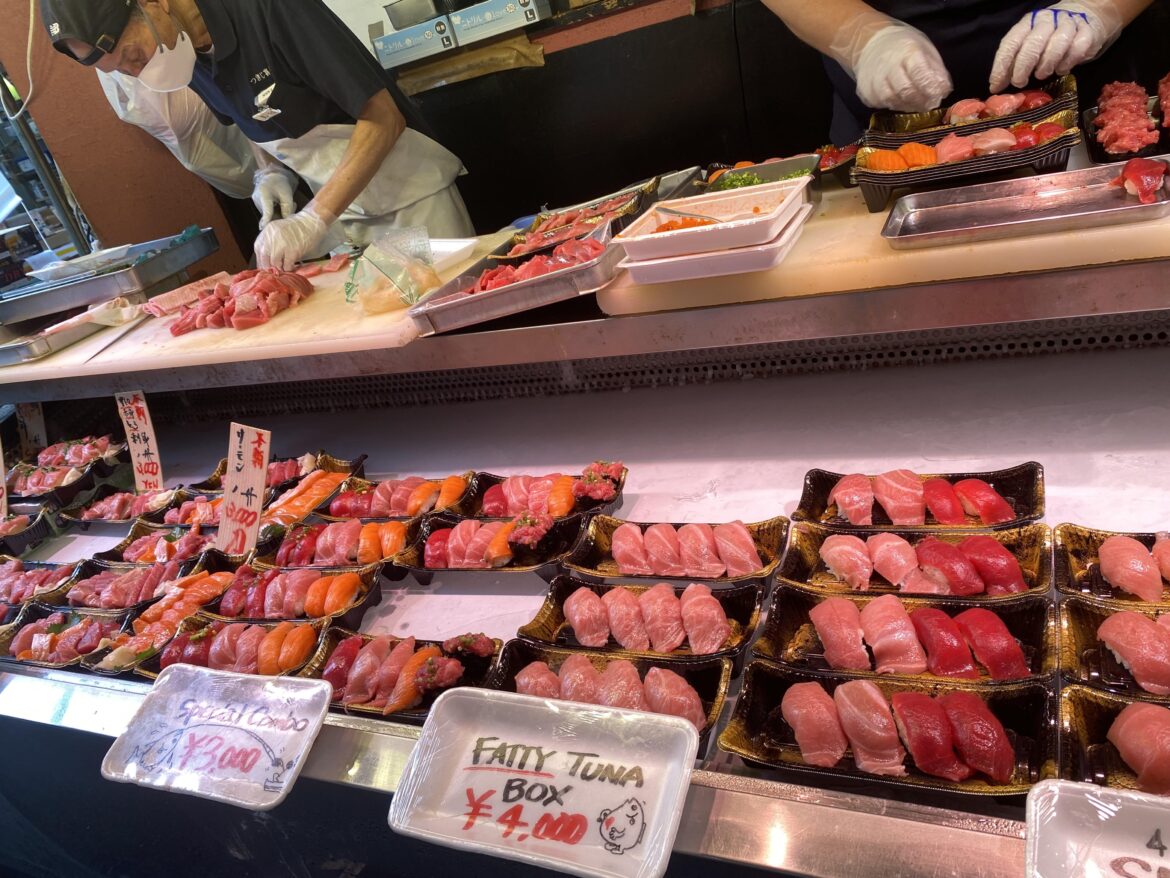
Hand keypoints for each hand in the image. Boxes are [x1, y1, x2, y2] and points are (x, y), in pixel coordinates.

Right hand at [251, 167, 296, 229]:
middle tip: (293, 206)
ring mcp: (257, 203)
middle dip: (280, 216)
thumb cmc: (280, 183)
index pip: (267, 211)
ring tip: (290, 204)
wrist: (272, 175)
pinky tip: (283, 205)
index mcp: (264, 194)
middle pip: (269, 215)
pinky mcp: (259, 205)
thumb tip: (286, 221)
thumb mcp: (287, 194)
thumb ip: (287, 208)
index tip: (264, 229)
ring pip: (269, 214)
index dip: (267, 221)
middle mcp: (257, 200)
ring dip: (279, 214)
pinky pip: (268, 212)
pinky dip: (276, 212)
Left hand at [254, 205, 331, 271]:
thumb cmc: (298, 226)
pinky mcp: (293, 251)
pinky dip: (289, 268)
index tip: (264, 265)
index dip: (260, 259)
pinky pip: (287, 265)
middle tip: (274, 270)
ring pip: (274, 262)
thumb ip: (272, 240)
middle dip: (268, 266)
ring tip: (284, 267)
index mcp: (268, 230)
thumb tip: (269, 257)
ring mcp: (282, 244)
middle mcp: (272, 237)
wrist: (312, 222)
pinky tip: (292, 267)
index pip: (258, 248)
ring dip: (280, 268)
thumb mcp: (279, 229)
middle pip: (264, 256)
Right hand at [853, 25, 952, 112]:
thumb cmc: (904, 48)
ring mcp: (874, 80)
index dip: (930, 87)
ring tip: (916, 104)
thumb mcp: (924, 50)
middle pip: (905, 90)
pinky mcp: (866, 91)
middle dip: (920, 101)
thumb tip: (943, 91)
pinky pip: (881, 104)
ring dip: (908, 106)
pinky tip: (901, 100)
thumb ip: (935, 70)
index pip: (919, 72)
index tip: (938, 95)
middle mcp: (887, 65)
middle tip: (929, 104)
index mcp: (906, 50)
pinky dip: (894, 105)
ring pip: (892, 100)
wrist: (872, 45)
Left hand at [990, 1, 1122, 91]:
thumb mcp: (1028, 46)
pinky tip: (1062, 69)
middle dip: (1023, 66)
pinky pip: (1078, 47)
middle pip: (1033, 43)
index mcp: (1028, 22)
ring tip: (1042, 74)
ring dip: (1046, 64)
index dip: (1002, 65)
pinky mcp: (1087, 30)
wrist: (1085, 16)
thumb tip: (997, 86)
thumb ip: (1013, 63)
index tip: (996, 85)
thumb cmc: (1049, 37)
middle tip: (1019, 82)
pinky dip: (1068, 62)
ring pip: (1057, 43)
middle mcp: (1047, 20)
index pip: (1011, 42)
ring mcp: (1068, 23)